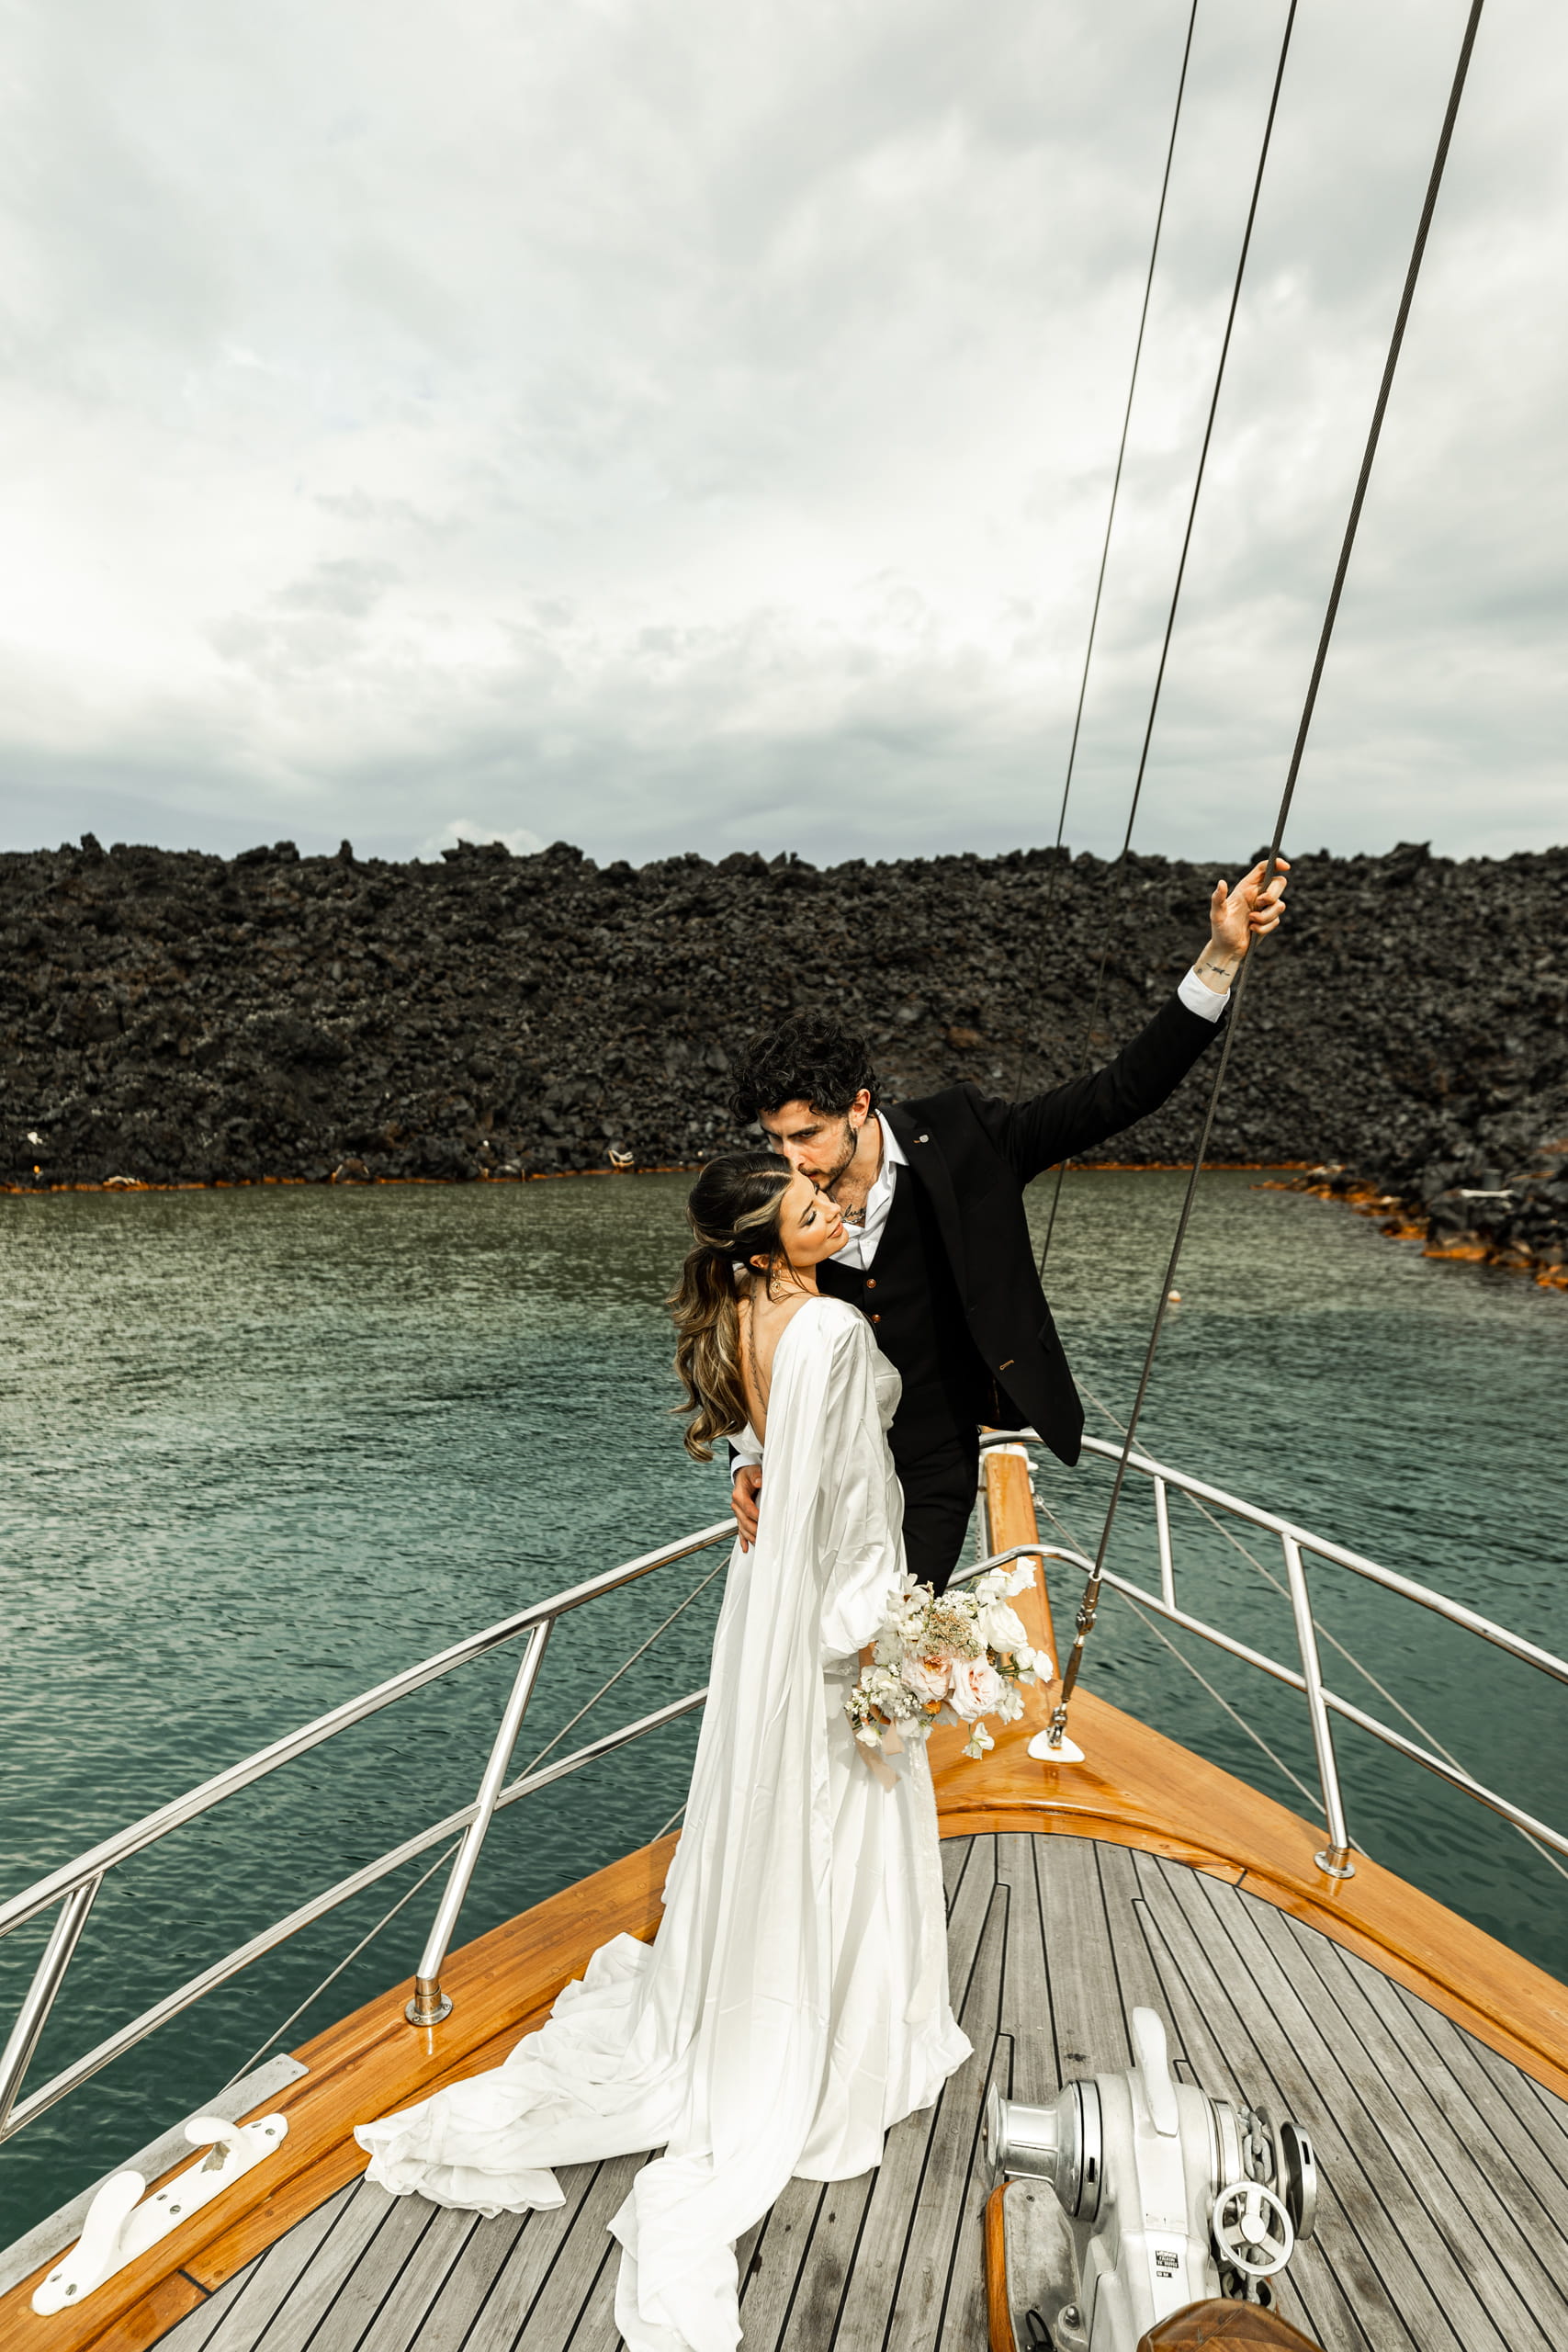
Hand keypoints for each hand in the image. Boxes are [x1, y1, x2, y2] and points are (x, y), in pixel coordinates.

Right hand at [731, 1464, 761, 1550]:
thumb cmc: (749, 1474)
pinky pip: (740, 1530)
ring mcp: (737, 1512)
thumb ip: (756, 1476)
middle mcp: (736, 1505)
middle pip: (744, 1521)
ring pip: (742, 1527)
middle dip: (754, 1530)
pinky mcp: (740, 1516)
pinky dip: (743, 1539)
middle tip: (764, 1536)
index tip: (765, 1521)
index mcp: (739, 1495)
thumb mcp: (753, 1471)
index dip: (756, 1516)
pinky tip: (746, 1547)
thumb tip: (759, 1481)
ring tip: (758, 1543)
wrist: (743, 1475)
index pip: (748, 1508)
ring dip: (750, 1536)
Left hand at [1195, 857, 1289, 991]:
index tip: (1285, 866)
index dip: (1276, 863)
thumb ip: (1218, 899)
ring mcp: (1265, 908)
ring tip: (1251, 922)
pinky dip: (1264, 927)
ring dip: (1266, 915)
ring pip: (1280, 904)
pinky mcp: (1270, 920)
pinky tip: (1253, 930)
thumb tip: (1221, 883)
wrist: (1228, 949)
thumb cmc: (1220, 930)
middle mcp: (1257, 895)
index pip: (1264, 869)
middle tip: (1261, 903)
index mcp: (1246, 887)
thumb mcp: (1217, 915)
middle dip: (1273, 893)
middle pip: (1279, 883)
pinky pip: (1276, 920)